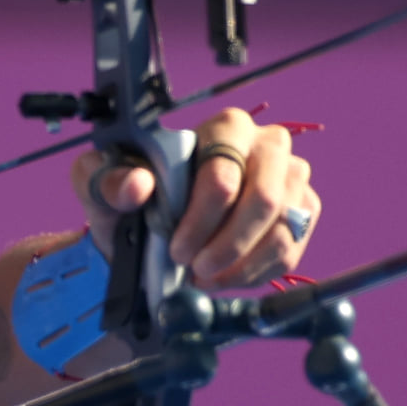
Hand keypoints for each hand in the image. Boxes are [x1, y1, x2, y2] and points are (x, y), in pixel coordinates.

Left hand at [72, 107, 320, 288]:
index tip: (177, 250)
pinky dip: (254, 275)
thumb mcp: (103, 185)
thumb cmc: (132, 200)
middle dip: (227, 245)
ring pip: (281, 231)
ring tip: (205, 278)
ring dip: (240, 266)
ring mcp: (292, 180)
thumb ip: (109, 180)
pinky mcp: (302, 214)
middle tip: (196, 270)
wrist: (152, 230)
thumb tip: (137, 184)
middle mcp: (269, 145)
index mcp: (226, 126)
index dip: (200, 220)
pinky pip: (289, 252)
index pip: (224, 174)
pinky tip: (224, 279)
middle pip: (264, 201)